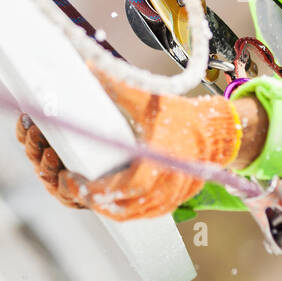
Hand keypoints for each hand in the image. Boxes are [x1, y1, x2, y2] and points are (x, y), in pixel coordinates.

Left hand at [13, 67, 251, 219]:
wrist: (214, 132)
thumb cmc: (179, 115)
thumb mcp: (147, 97)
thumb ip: (116, 85)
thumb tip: (86, 66)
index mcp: (156, 162)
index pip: (120, 188)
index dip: (91, 190)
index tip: (69, 178)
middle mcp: (164, 187)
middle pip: (119, 207)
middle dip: (88, 198)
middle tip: (67, 182)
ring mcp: (168, 199)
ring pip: (128, 214)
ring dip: (101, 204)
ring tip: (81, 189)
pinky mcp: (171, 203)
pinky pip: (140, 213)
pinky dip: (120, 208)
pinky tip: (104, 197)